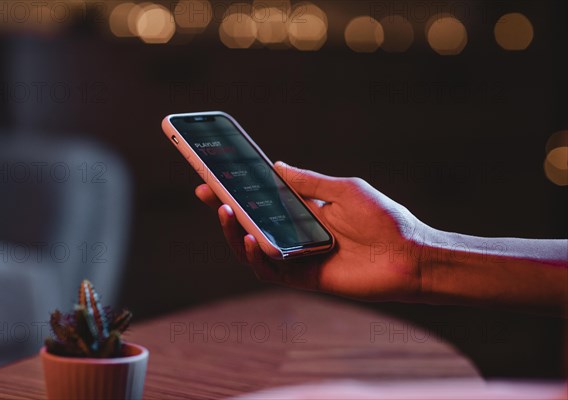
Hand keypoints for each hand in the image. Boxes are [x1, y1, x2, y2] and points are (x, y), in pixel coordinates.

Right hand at [195, 162, 429, 302]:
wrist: (408, 255)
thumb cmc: (383, 219)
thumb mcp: (343, 190)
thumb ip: (308, 182)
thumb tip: (276, 166)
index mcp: (305, 211)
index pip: (263, 200)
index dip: (237, 189)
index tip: (213, 176)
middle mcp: (296, 234)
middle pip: (251, 223)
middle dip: (225, 208)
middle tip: (206, 193)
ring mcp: (297, 257)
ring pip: (253, 248)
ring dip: (234, 232)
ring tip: (225, 212)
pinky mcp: (303, 279)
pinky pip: (269, 271)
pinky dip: (255, 256)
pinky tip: (249, 239)